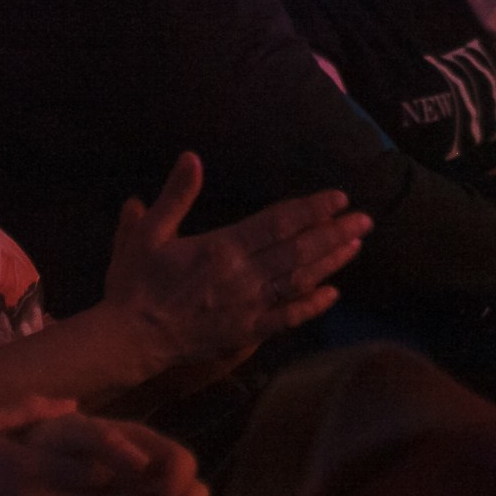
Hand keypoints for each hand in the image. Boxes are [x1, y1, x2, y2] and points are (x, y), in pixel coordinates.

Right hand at [101, 153, 369, 376]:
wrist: (130, 338)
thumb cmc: (136, 283)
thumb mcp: (147, 233)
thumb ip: (175, 196)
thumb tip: (192, 157)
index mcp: (222, 248)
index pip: (277, 223)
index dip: (310, 209)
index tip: (338, 198)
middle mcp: (244, 276)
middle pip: (298, 250)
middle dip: (333, 232)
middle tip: (364, 219)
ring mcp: (249, 306)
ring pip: (299, 280)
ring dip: (330, 262)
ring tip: (356, 245)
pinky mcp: (247, 332)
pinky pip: (287, 318)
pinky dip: (312, 305)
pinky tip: (332, 294)